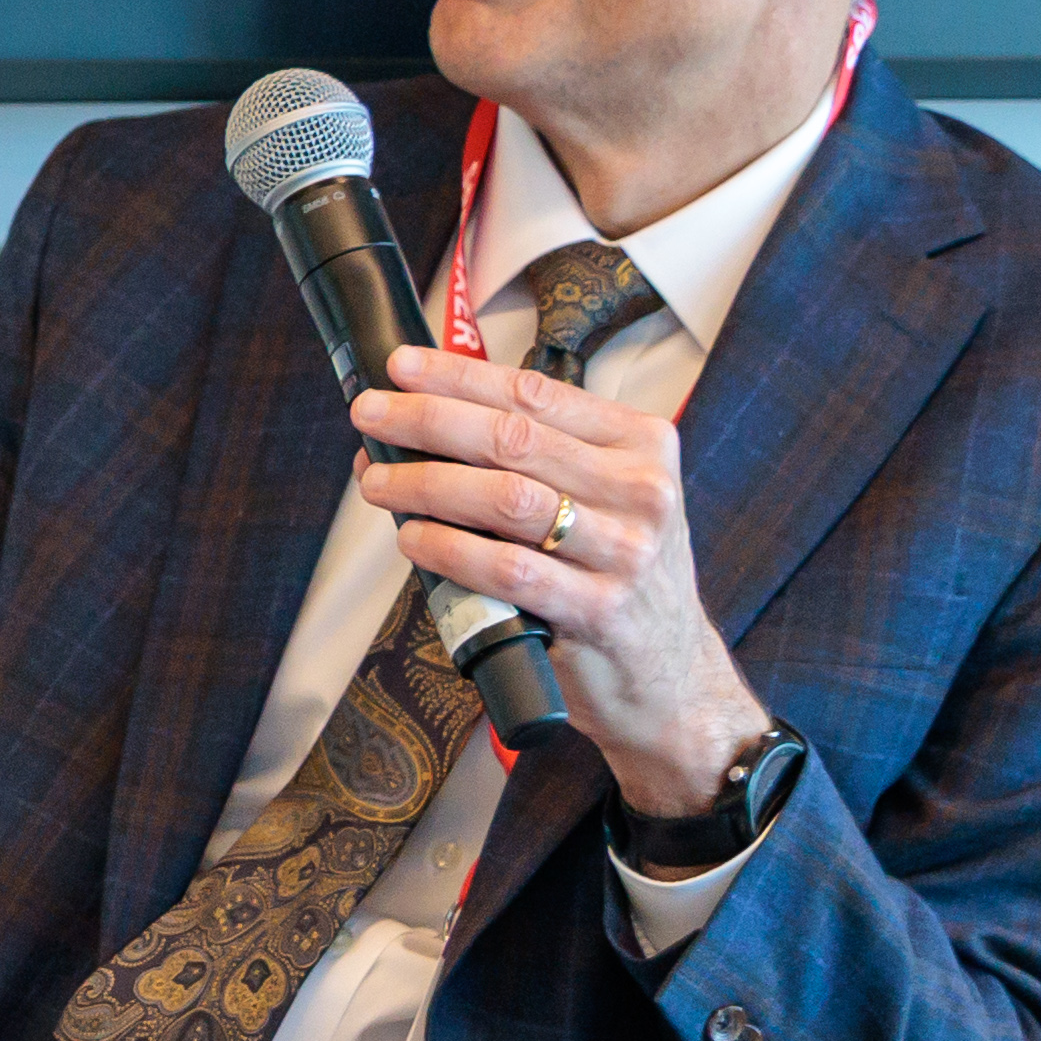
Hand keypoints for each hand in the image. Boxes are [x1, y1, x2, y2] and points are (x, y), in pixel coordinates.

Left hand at [346, 337, 762, 814]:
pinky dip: (449, 549)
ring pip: (506, 497)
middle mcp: (640, 489)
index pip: (537, 393)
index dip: (460, 375)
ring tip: (377, 480)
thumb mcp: (603, 499)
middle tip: (370, 413)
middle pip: (513, 438)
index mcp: (642, 444)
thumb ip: (537, 460)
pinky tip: (412, 537)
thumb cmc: (616, 576)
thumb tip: (423, 426)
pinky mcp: (599, 609)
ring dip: (427, 483)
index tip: (400, 366)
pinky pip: (507, 569)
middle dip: (429, 419)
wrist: (670, 675)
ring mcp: (624, 550)